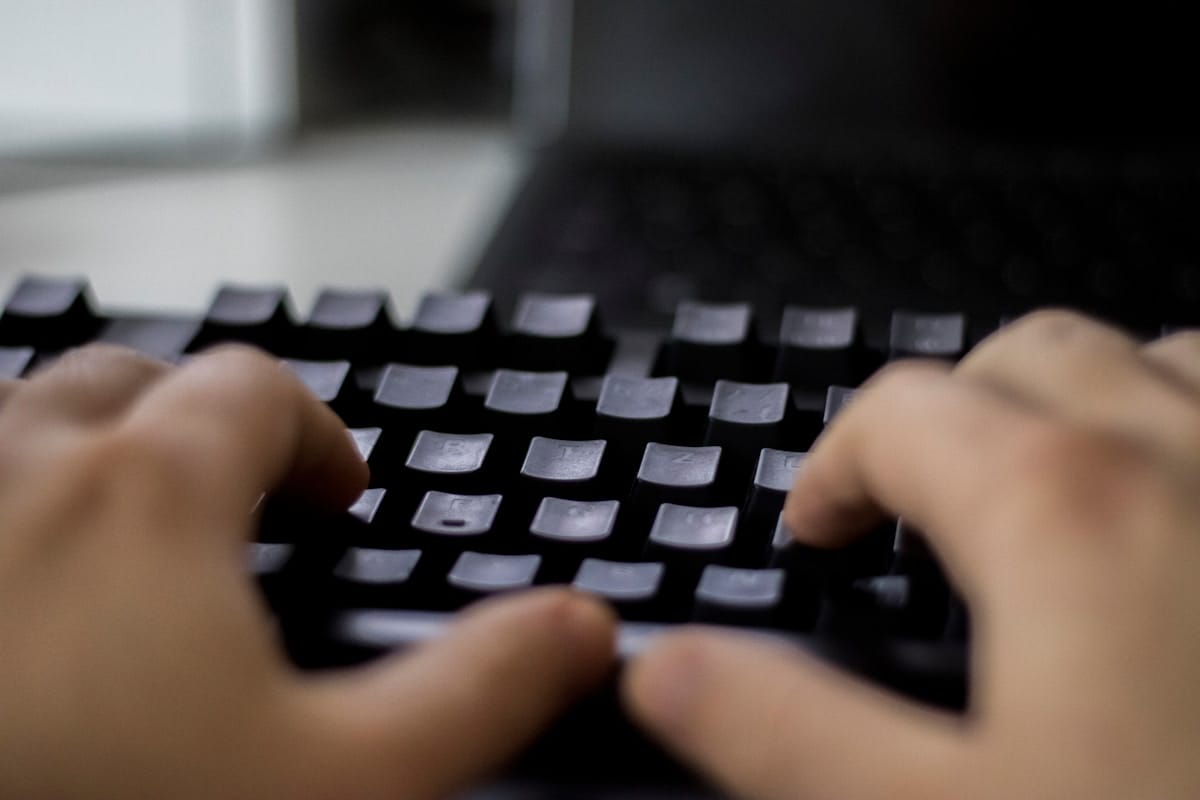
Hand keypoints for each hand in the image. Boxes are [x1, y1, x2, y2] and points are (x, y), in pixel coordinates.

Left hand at [0, 344, 615, 799]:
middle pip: (127, 376)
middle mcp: (15, 467)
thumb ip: (476, 689)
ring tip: (111, 527)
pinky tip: (15, 580)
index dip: (316, 432)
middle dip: (192, 421)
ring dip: (74, 445)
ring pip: (9, 413)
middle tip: (230, 502)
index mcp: (148, 492)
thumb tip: (583, 629)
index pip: (257, 390)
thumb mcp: (338, 784)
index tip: (336, 493)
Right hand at [624, 311, 1199, 798]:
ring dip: (1090, 400)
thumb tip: (668, 670)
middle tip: (919, 508)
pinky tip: (1194, 519)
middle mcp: (1193, 456)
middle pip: (1025, 353)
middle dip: (949, 415)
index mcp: (1068, 511)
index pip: (898, 414)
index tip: (820, 530)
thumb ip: (786, 735)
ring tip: (1059, 491)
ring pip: (1171, 359)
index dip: (834, 466)